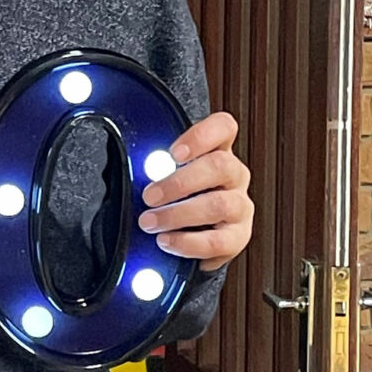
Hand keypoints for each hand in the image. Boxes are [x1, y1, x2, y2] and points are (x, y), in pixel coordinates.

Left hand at [137, 111, 252, 271]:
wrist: (184, 238)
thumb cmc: (172, 199)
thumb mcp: (162, 176)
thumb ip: (153, 168)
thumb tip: (132, 166)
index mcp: (217, 151)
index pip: (223, 128)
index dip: (201, 137)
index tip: (174, 153)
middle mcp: (234, 175)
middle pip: (220, 166)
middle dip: (179, 182)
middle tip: (149, 196)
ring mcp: (239, 206)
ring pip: (218, 205)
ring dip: (178, 214)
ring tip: (150, 222)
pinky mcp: (237, 238)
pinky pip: (217, 242)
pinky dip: (187, 243)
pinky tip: (166, 241)